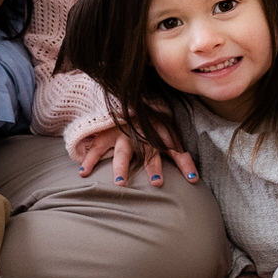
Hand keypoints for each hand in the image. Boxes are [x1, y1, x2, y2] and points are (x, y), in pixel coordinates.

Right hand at [72, 123, 197, 187]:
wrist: (124, 94)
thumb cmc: (148, 118)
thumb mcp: (165, 127)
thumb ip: (175, 146)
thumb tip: (194, 175)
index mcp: (160, 131)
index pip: (176, 148)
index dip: (185, 162)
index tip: (193, 178)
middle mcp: (142, 133)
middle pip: (149, 151)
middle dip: (153, 166)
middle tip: (157, 183)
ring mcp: (122, 133)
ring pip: (122, 152)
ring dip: (122, 168)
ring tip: (121, 184)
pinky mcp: (105, 134)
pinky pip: (96, 148)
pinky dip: (89, 160)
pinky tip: (84, 173)